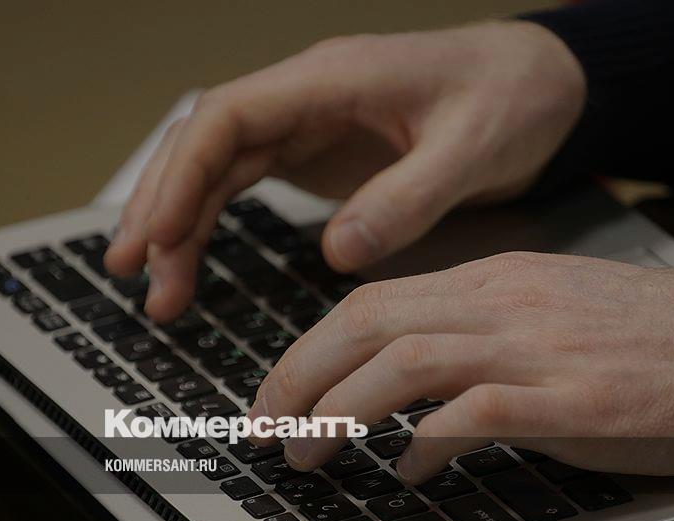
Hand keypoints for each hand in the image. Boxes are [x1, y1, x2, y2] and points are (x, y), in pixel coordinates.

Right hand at [104, 21, 586, 321]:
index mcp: (331, 79)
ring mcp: (307, 121)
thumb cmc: (512, 99)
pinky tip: (194, 257)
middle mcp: (305, 94)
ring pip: (218, 165)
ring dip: (180, 222)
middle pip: (206, 142)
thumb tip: (338, 254)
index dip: (181, 174)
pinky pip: (247, 180)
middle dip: (163, 205)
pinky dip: (214, 220)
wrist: (538, 84)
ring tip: (159, 288)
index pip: (227, 116)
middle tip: (135, 274)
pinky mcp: (318, 149)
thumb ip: (408, 198)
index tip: (156, 236)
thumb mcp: (472, 148)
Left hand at [245, 252, 673, 482]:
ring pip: (400, 363)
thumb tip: (412, 405)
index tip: (279, 390)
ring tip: (310, 454)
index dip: (309, 348)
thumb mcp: (546, 317)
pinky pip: (469, 415)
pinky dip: (423, 448)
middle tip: (265, 427)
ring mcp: (532, 346)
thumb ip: (475, 342)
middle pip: (366, 323)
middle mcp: (501, 302)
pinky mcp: (566, 399)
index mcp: (493, 278)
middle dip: (298, 376)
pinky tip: (413, 475)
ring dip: (339, 412)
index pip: (374, 301)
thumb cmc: (644, 338)